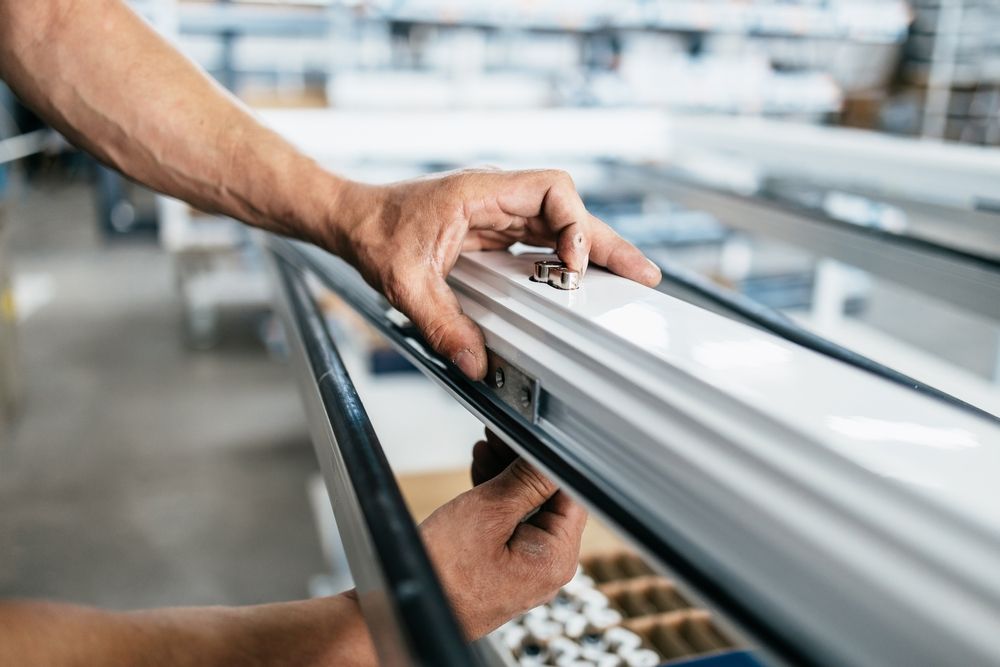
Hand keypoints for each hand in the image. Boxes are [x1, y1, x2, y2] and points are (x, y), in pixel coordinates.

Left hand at [331, 169, 660, 378]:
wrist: (352, 220)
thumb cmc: (373, 232)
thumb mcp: (403, 282)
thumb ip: (441, 322)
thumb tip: (476, 364)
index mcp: (480, 193)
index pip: (552, 190)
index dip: (573, 224)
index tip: (572, 265)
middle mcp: (496, 199)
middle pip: (568, 211)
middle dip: (604, 243)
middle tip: (642, 275)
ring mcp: (497, 215)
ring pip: (560, 226)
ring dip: (590, 252)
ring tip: (625, 281)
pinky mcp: (493, 232)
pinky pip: (540, 243)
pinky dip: (563, 262)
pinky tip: (578, 285)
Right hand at [419, 431, 586, 639]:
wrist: (406, 613)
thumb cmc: (443, 574)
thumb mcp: (487, 512)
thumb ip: (526, 480)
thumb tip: (550, 454)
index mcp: (555, 556)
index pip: (569, 492)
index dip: (547, 457)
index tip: (526, 435)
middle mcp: (547, 565)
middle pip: (547, 499)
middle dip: (523, 463)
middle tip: (499, 437)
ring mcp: (527, 568)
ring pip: (526, 508)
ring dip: (507, 476)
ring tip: (486, 448)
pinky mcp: (506, 567)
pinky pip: (510, 525)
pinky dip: (497, 499)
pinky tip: (481, 473)